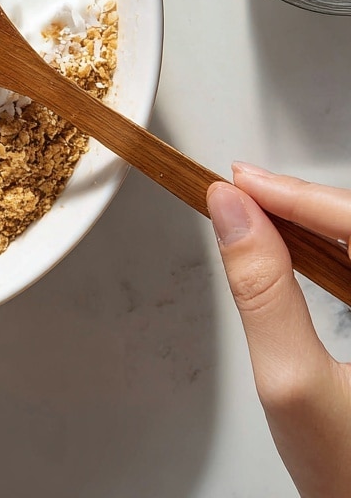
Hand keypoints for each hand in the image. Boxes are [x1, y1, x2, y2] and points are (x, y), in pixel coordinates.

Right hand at [207, 165, 350, 497]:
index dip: (299, 195)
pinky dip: (331, 244)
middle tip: (242, 187)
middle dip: (304, 200)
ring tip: (260, 205)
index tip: (242, 181)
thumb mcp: (290, 383)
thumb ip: (261, 291)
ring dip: (316, 217)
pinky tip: (296, 241)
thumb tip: (232, 214)